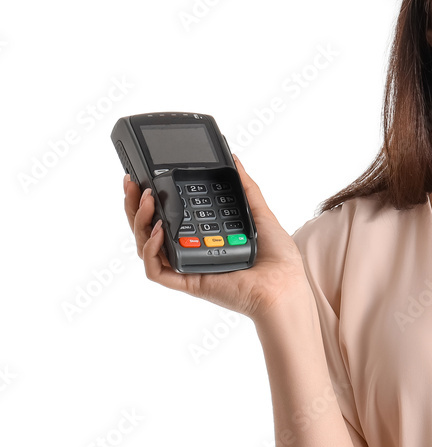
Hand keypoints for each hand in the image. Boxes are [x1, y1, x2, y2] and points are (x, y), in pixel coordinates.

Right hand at [123, 155, 310, 321]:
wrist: (285, 285)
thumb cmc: (277, 260)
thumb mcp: (260, 213)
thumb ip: (246, 188)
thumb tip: (235, 161)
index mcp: (202, 236)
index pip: (166, 216)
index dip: (149, 199)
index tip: (142, 177)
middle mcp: (190, 250)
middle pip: (147, 228)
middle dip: (133, 205)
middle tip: (132, 183)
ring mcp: (187, 266)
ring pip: (145, 246)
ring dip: (139, 221)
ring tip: (147, 199)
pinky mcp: (187, 281)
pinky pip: (155, 270)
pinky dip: (151, 249)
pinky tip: (160, 230)